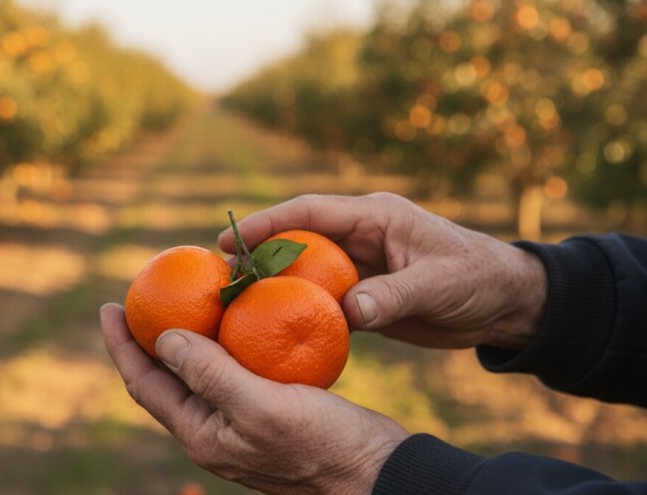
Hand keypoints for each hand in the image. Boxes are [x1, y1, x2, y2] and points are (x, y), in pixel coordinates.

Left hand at [100, 303, 407, 494]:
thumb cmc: (324, 444)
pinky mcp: (268, 411)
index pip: (144, 385)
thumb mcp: (261, 407)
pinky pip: (232, 372)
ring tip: (182, 301)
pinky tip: (236, 320)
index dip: (122, 346)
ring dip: (185, 338)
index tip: (109, 305)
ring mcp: (240, 423)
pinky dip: (224, 343)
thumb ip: (210, 374)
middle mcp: (214, 431)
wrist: (376, 471)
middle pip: (165, 380)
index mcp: (202, 434)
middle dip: (147, 339)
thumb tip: (162, 339)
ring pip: (199, 374)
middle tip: (139, 297)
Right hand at [219, 193, 546, 348]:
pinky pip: (323, 299)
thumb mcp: (439, 284)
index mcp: (374, 217)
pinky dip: (298, 309)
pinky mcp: (365, 294)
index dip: (268, 223)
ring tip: (234, 302)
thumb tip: (347, 311)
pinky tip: (272, 326)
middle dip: (258, 253)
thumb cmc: (479, 279)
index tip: (230, 239)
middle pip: (297, 239)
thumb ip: (393, 295)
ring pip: (305, 271)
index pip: (310, 212)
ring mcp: (360, 266)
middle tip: (219, 274)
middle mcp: (360, 237)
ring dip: (273, 283)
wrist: (506, 302)